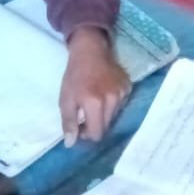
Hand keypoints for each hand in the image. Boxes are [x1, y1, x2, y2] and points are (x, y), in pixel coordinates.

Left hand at [59, 27, 130, 145]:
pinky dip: (112, 104)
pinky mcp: (128, 87)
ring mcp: (122, 93)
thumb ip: (69, 122)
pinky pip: (120, 105)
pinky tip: (104, 93)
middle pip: (106, 127)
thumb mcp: (65, 99)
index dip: (86, 134)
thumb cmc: (74, 75)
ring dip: (103, 114)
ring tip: (94, 101)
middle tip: (85, 114)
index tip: (79, 126)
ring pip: (113, 116)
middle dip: (95, 125)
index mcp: (94, 104)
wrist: (90, 50)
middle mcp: (112, 100)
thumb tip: (71, 144)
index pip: (97, 134)